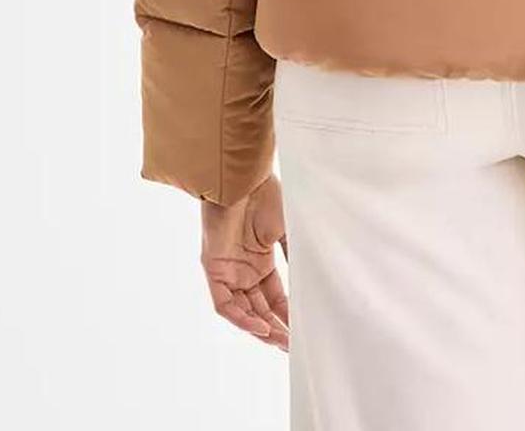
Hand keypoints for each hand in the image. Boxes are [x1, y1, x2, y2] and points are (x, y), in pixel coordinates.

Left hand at [200, 172, 289, 349]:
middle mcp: (243, 269)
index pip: (274, 297)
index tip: (302, 332)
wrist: (244, 178)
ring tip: (281, 342)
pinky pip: (224, 303)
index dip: (287, 315)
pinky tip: (260, 327)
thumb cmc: (266, 196)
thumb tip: (311, 285)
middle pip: (259, 309)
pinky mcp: (213, 268)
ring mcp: (228, 270)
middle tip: (294, 346)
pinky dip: (241, 318)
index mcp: (260, 260)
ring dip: (260, 328)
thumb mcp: (288, 231)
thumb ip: (295, 258)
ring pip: (242, 311)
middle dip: (276, 329)